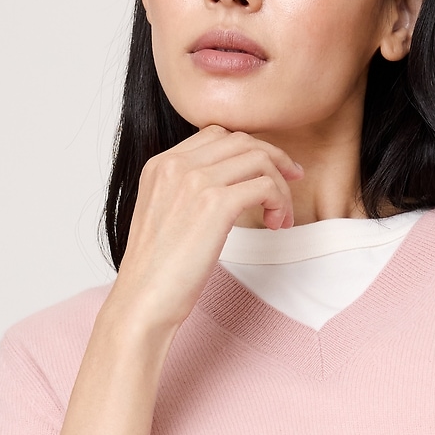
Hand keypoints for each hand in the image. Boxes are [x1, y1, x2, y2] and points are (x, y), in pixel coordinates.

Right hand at [108, 125, 302, 338]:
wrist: (143, 300)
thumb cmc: (156, 272)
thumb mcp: (164, 216)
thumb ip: (186, 193)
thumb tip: (228, 190)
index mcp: (161, 164)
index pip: (216, 135)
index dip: (249, 149)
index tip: (270, 170)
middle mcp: (176, 165)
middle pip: (242, 141)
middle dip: (274, 160)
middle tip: (292, 182)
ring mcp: (195, 181)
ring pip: (259, 160)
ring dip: (280, 186)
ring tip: (280, 218)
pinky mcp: (215, 205)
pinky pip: (265, 186)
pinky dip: (279, 202)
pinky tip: (275, 225)